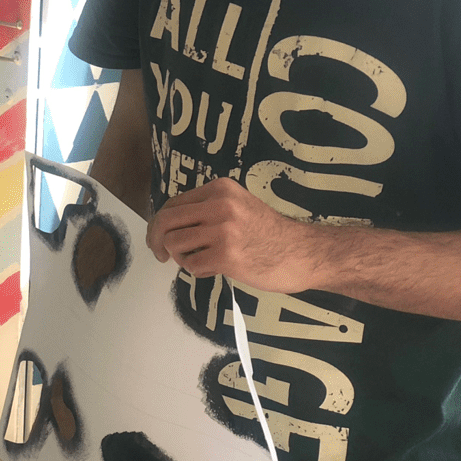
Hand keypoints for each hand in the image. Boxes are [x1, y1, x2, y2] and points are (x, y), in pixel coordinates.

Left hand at [146, 177, 318, 291]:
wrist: (304, 253)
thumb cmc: (270, 234)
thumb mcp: (239, 206)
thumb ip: (207, 210)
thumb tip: (169, 226)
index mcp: (220, 190)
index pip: (173, 204)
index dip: (160, 223)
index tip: (159, 237)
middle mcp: (219, 205)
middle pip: (166, 221)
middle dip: (155, 240)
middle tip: (159, 254)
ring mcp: (223, 230)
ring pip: (174, 243)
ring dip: (180, 257)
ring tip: (199, 261)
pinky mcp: (226, 255)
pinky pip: (191, 265)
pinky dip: (197, 271)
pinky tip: (214, 269)